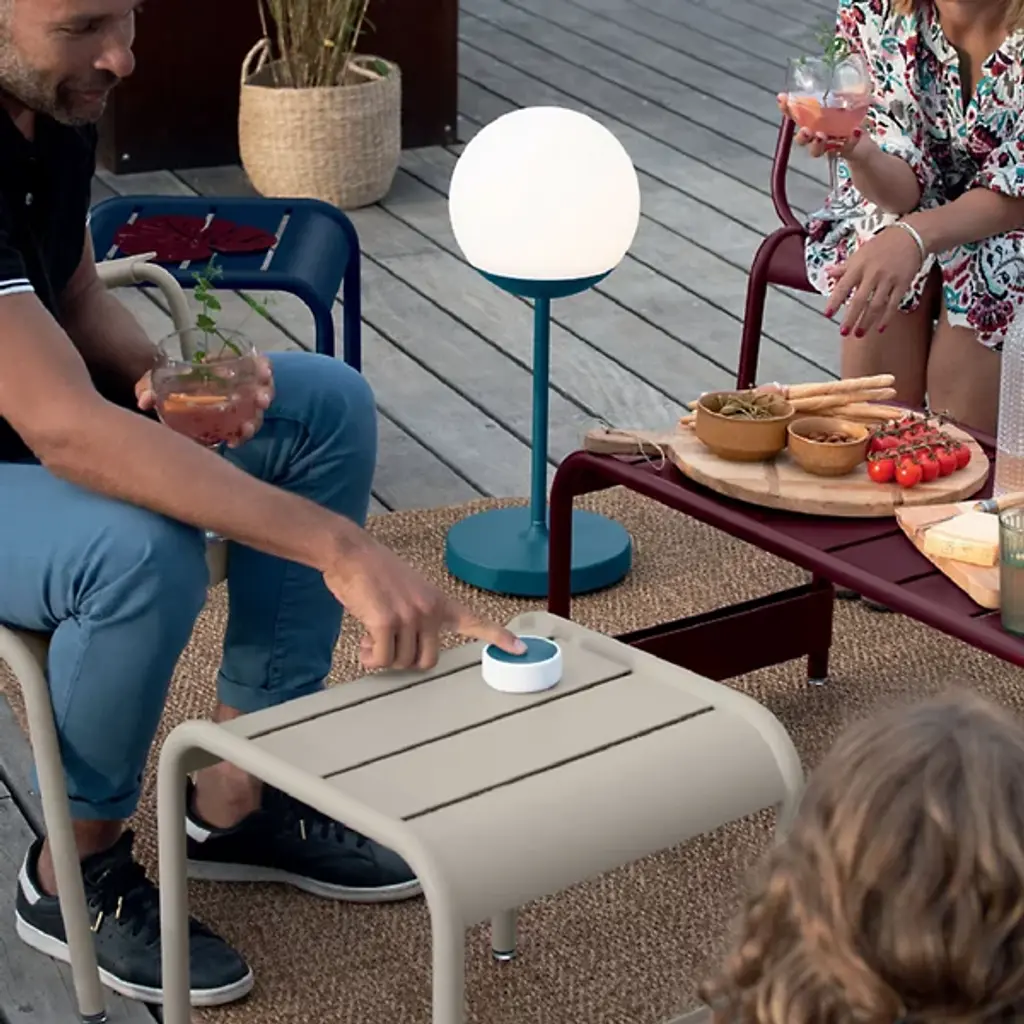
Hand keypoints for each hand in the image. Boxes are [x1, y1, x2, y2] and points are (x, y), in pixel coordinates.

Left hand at [135, 356, 274, 447]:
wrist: (168, 399)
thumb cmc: (169, 383)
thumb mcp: (159, 379)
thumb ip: (149, 385)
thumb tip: (144, 400)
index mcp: (226, 365)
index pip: (252, 361)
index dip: (263, 366)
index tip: (266, 371)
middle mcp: (239, 384)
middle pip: (261, 387)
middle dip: (266, 393)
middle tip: (263, 401)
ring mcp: (240, 405)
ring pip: (256, 411)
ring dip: (255, 419)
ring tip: (246, 428)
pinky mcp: (234, 423)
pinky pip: (243, 429)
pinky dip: (240, 436)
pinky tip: (232, 443)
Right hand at [325, 534, 525, 671]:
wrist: (352, 553)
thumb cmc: (374, 572)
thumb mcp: (410, 590)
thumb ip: (420, 615)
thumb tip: (409, 648)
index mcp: (439, 601)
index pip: (475, 621)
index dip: (498, 637)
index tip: (520, 649)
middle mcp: (430, 609)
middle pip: (428, 660)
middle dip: (405, 660)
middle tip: (386, 645)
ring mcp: (410, 615)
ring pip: (403, 661)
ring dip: (383, 657)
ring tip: (371, 637)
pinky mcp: (386, 622)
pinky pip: (383, 659)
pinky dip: (371, 658)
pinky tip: (363, 643)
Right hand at [776, 95, 865, 159]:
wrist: (864, 143)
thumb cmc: (851, 119)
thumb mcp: (847, 99)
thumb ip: (842, 92)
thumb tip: (843, 71)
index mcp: (813, 121)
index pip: (796, 116)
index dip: (787, 108)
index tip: (782, 98)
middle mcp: (817, 135)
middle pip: (801, 139)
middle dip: (801, 136)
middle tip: (806, 130)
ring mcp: (830, 146)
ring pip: (816, 150)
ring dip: (816, 145)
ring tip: (822, 136)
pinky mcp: (845, 150)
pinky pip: (846, 148)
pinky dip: (851, 140)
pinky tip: (856, 131)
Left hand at [823, 225, 923, 335]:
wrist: (912, 235)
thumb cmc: (882, 244)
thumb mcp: (860, 253)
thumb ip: (845, 267)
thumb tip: (828, 273)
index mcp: (859, 266)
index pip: (843, 286)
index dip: (834, 302)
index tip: (827, 315)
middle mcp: (872, 274)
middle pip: (859, 300)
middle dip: (851, 318)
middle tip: (844, 332)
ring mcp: (888, 280)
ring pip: (875, 305)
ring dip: (867, 322)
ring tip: (859, 334)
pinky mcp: (903, 284)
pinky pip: (893, 304)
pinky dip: (886, 317)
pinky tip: (879, 328)